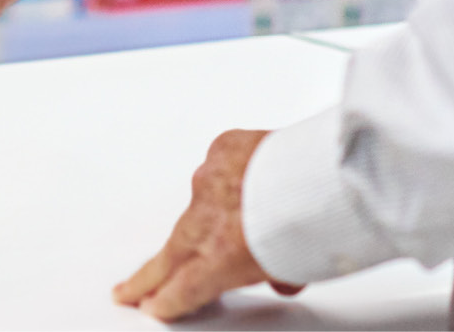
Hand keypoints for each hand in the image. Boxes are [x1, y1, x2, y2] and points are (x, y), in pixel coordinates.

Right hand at [114, 130, 302, 321]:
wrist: (325, 170)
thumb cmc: (317, 222)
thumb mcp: (295, 268)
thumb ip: (276, 272)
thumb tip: (280, 273)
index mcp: (219, 258)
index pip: (182, 288)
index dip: (165, 300)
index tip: (152, 305)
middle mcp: (207, 219)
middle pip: (170, 254)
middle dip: (148, 276)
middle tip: (128, 289)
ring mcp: (210, 180)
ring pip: (197, 204)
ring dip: (201, 218)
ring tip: (207, 229)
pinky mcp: (222, 148)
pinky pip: (219, 167)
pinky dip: (228, 175)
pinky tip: (241, 179)